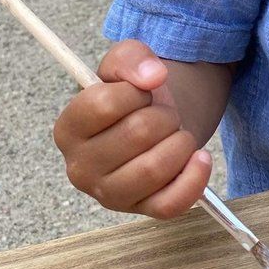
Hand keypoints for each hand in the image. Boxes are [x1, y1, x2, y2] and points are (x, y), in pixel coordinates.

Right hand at [53, 39, 211, 218]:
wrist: (159, 122)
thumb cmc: (136, 95)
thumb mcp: (126, 62)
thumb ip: (132, 58)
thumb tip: (153, 76)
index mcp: (69, 129)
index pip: (102, 105)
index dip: (135, 92)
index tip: (143, 92)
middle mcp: (80, 168)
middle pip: (137, 133)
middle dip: (164, 115)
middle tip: (165, 115)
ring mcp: (109, 195)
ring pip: (154, 168)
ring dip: (181, 142)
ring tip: (178, 134)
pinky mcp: (141, 211)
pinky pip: (171, 204)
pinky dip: (195, 177)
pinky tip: (200, 157)